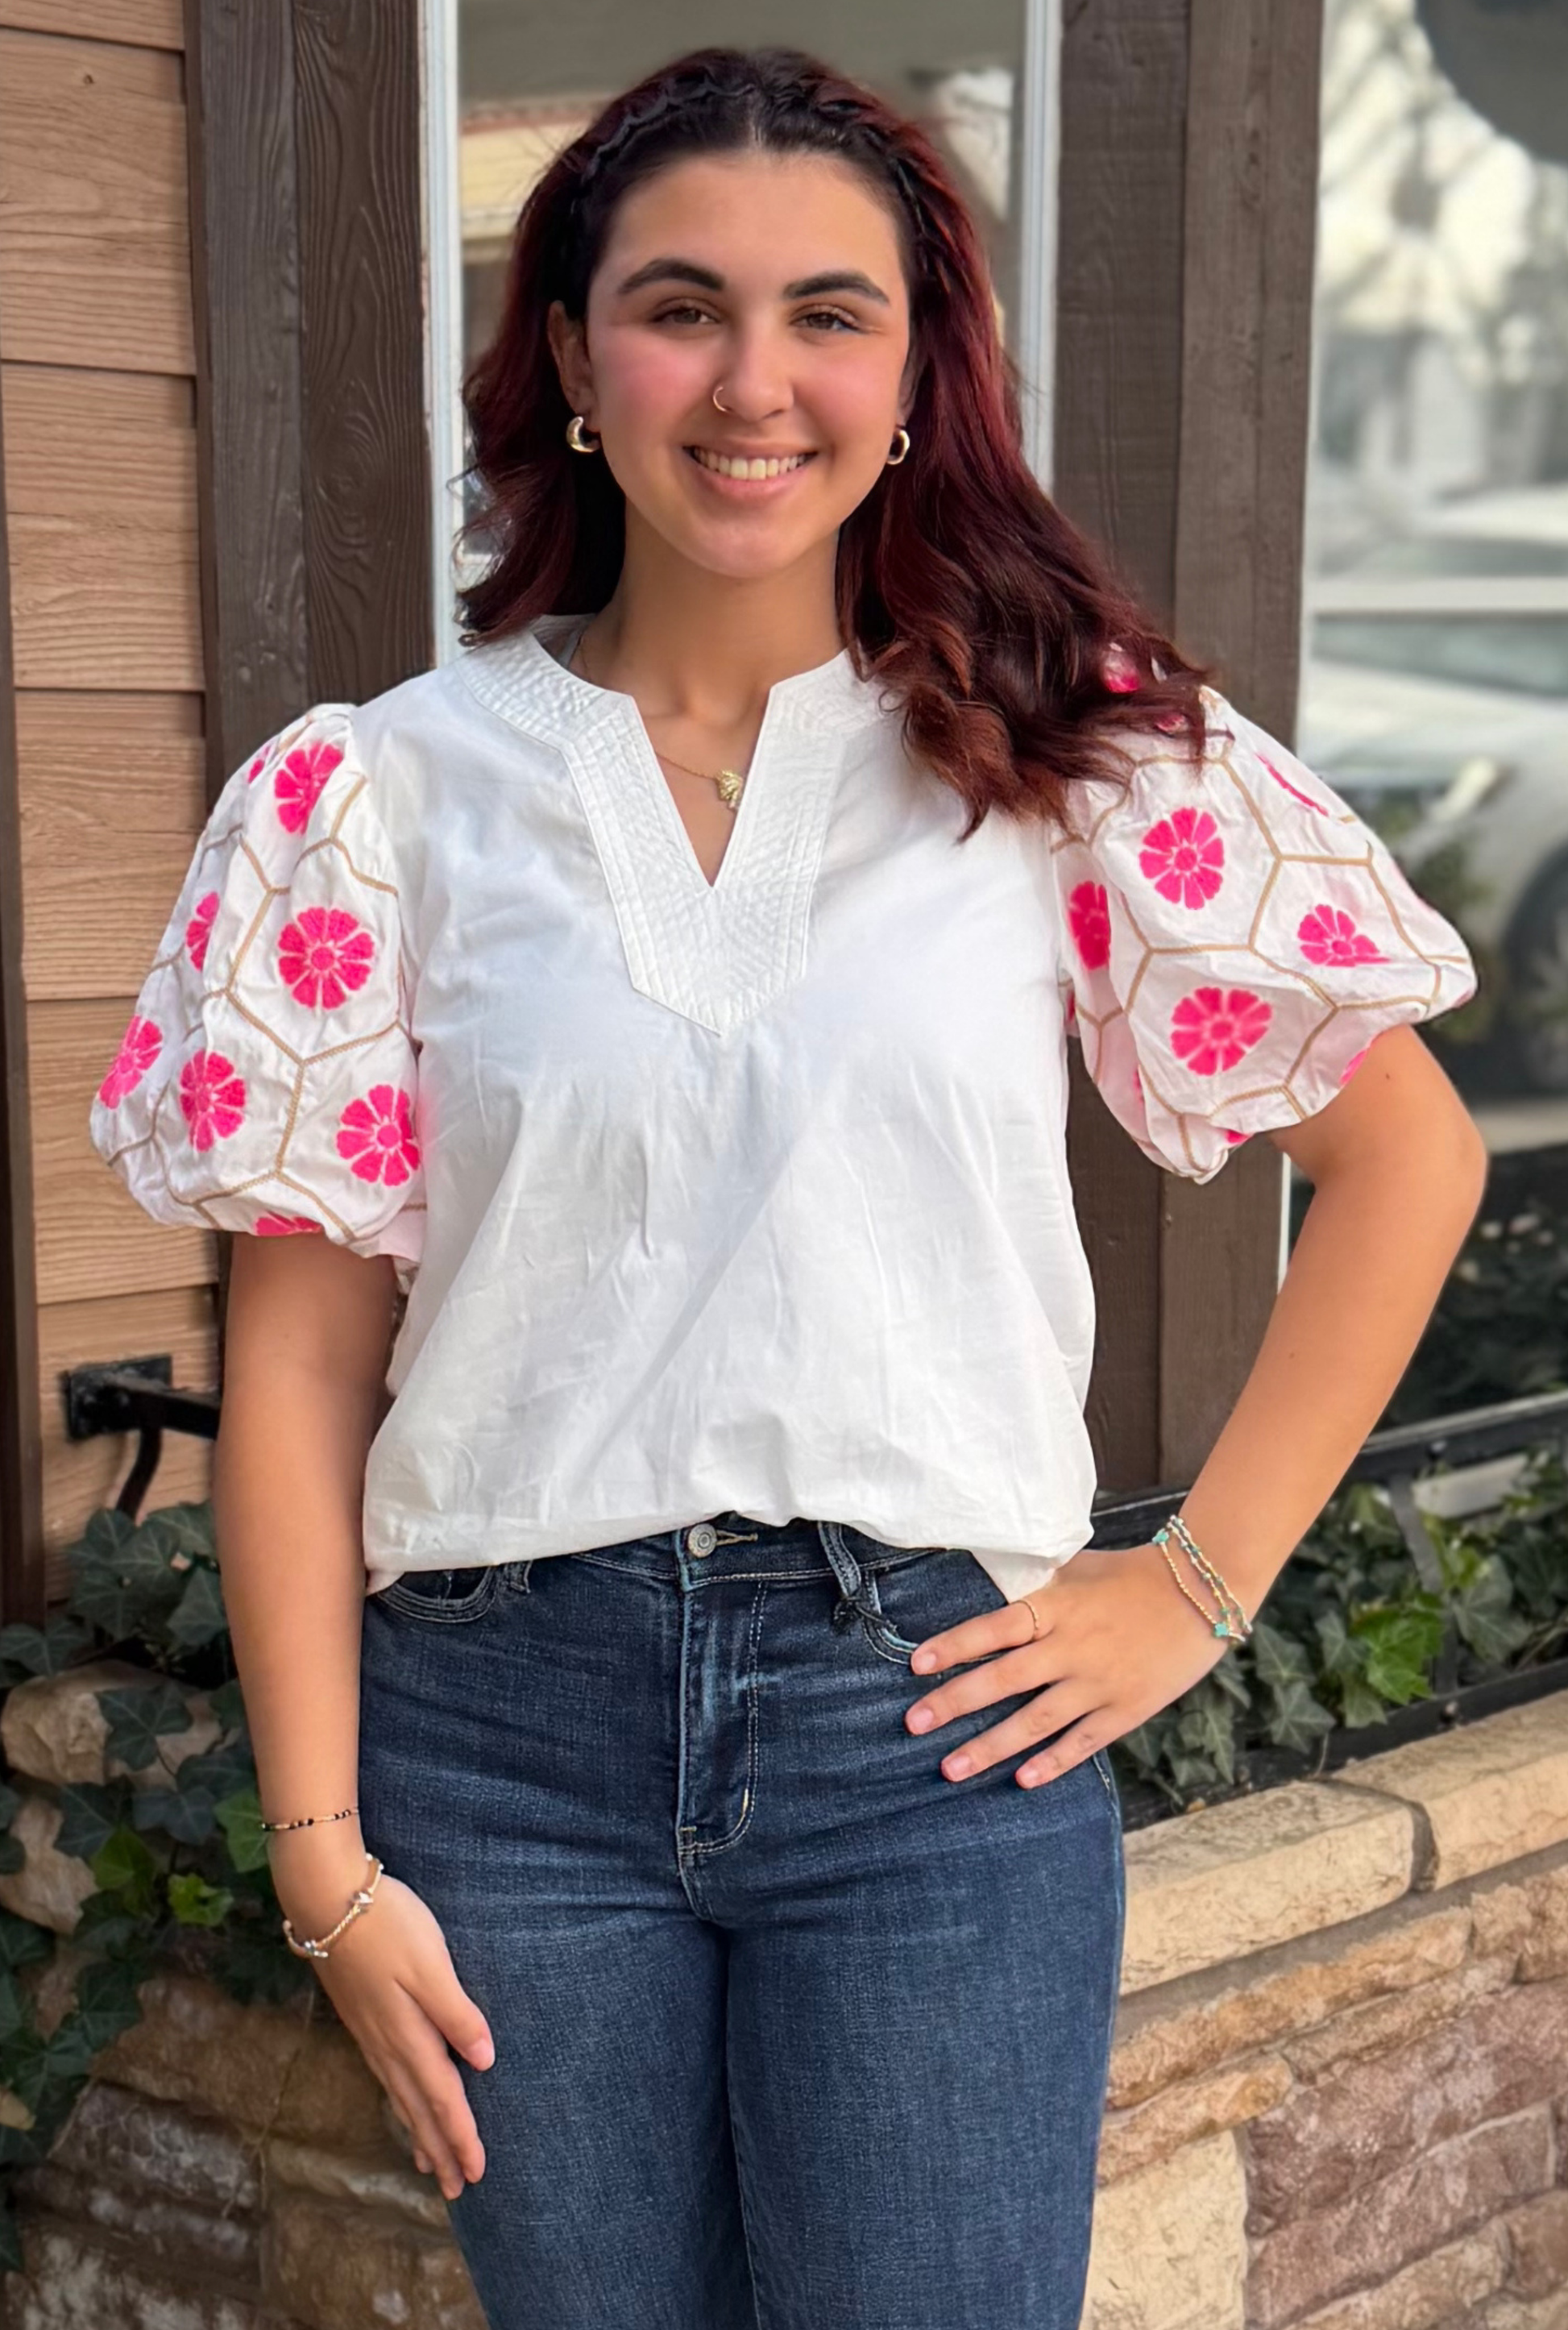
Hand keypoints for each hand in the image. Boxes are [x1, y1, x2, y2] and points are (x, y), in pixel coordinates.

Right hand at [271, 1833, 492, 2200]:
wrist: (326, 1899)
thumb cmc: (386, 1924)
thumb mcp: (431, 1965)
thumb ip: (456, 2013)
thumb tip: (484, 2061)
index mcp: (409, 2035)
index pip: (442, 2099)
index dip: (461, 2137)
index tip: (476, 2174)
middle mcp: (387, 2043)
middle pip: (419, 2108)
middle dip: (440, 2149)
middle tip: (456, 2189)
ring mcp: (371, 2033)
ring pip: (400, 2095)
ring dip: (418, 2131)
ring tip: (429, 2163)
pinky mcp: (362, 2017)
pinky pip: (386, 2076)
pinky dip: (400, 2101)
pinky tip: (401, 2100)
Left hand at [903, 1541, 1233, 1786]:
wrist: (1202, 1593)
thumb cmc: (1130, 1575)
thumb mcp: (1076, 1568)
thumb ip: (1035, 1584)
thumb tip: (986, 1582)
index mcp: (1058, 1606)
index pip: (996, 1627)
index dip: (955, 1645)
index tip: (917, 1664)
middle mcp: (1073, 1647)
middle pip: (1005, 1679)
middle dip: (955, 1703)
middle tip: (914, 1723)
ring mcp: (1099, 1683)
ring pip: (1036, 1721)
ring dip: (991, 1746)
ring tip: (951, 1768)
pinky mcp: (1126, 1709)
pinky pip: (1083, 1742)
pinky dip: (1053, 1763)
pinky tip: (1022, 1780)